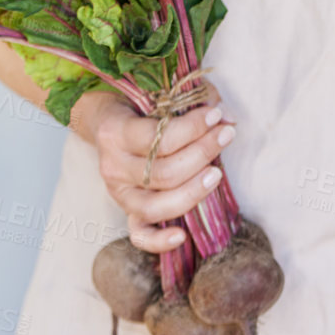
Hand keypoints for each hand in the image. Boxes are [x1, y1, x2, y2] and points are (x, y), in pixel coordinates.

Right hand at [70, 88, 235, 254]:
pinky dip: (159, 241)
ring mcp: (119, 193)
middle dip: (201, 153)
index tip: (216, 116)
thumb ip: (192, 100)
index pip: (158, 138)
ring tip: (217, 174)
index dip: (192, 128)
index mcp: (114, 132)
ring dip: (192, 192)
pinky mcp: (126, 212)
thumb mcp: (160, 93)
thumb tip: (226, 116)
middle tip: (226, 135)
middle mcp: (113, 166)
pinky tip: (182, 235)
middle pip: (163, 172)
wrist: (108, 121)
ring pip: (155, 206)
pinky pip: (140, 236)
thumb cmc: (140, 105)